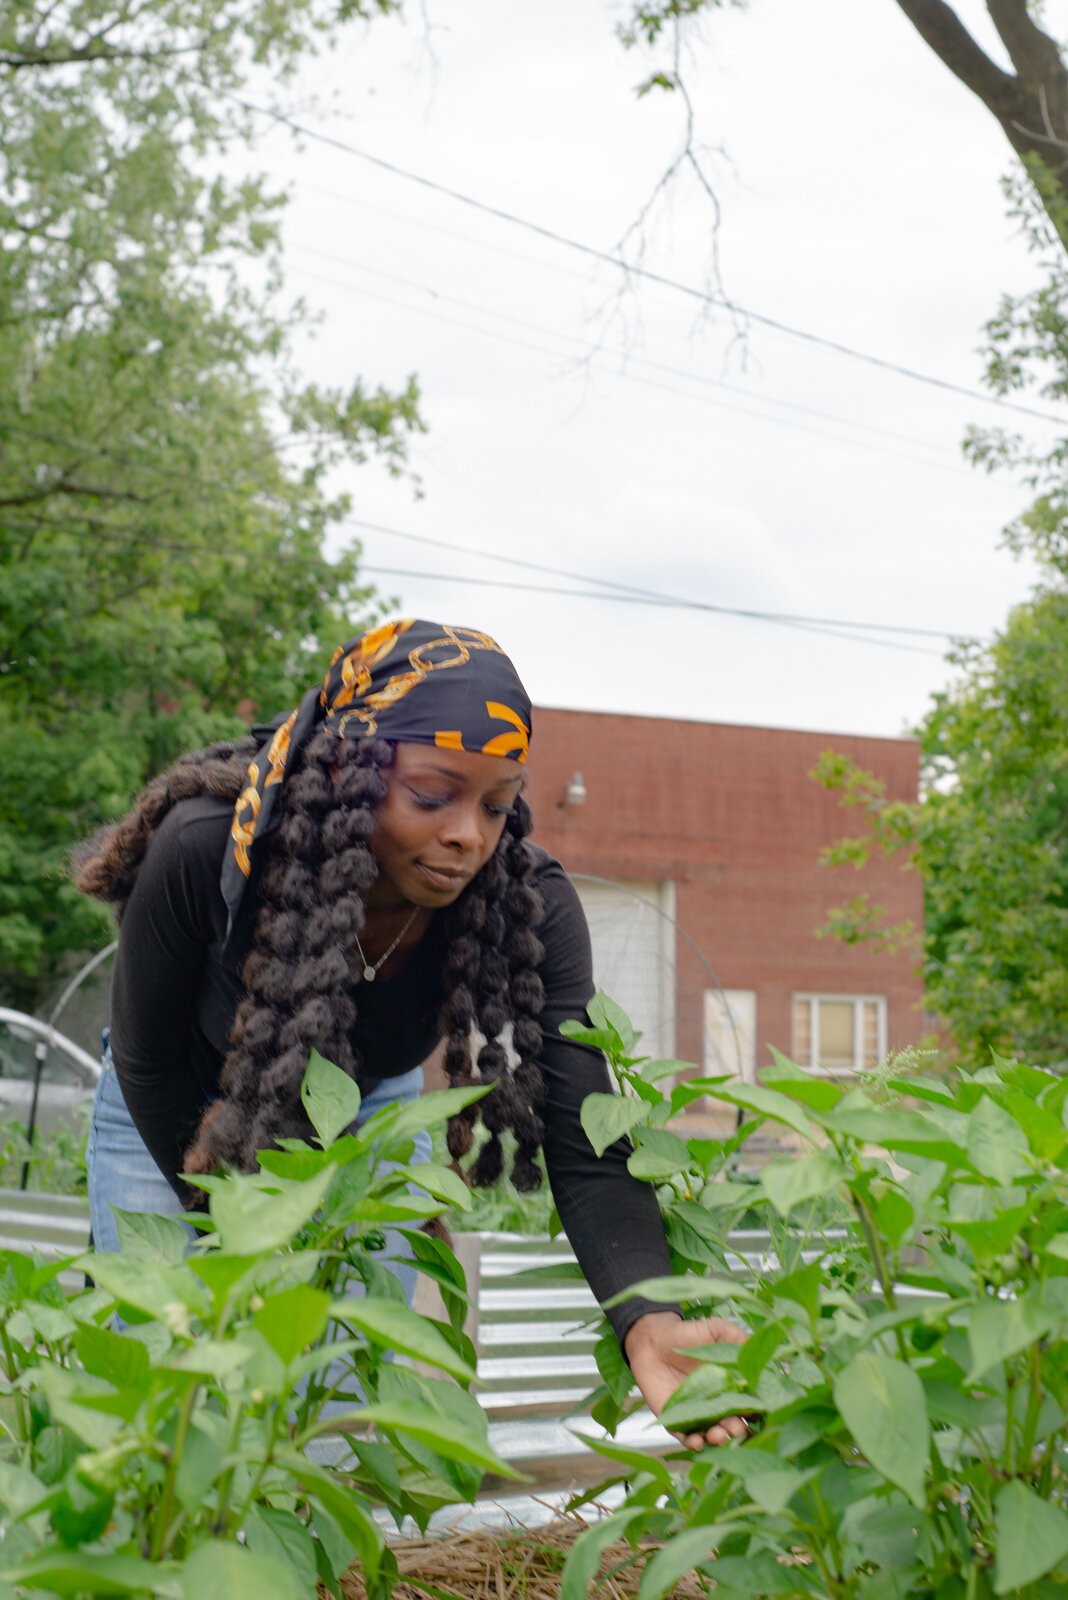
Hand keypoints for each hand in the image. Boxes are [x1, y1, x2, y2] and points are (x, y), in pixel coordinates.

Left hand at [622, 1310, 749, 1450]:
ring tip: (719, 1435)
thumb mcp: (715, 1330)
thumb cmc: (687, 1334)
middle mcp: (717, 1404)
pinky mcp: (676, 1420)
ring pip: (713, 1435)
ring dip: (718, 1439)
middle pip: (733, 1425)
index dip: (755, 1410)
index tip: (759, 1411)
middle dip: (738, 1430)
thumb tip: (765, 1354)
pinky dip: (693, 1442)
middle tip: (738, 1427)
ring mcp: (697, 1414)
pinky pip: (686, 1437)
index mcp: (731, 1386)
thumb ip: (737, 1339)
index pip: (749, 1405)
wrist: (653, 1339)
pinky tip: (696, 1441)